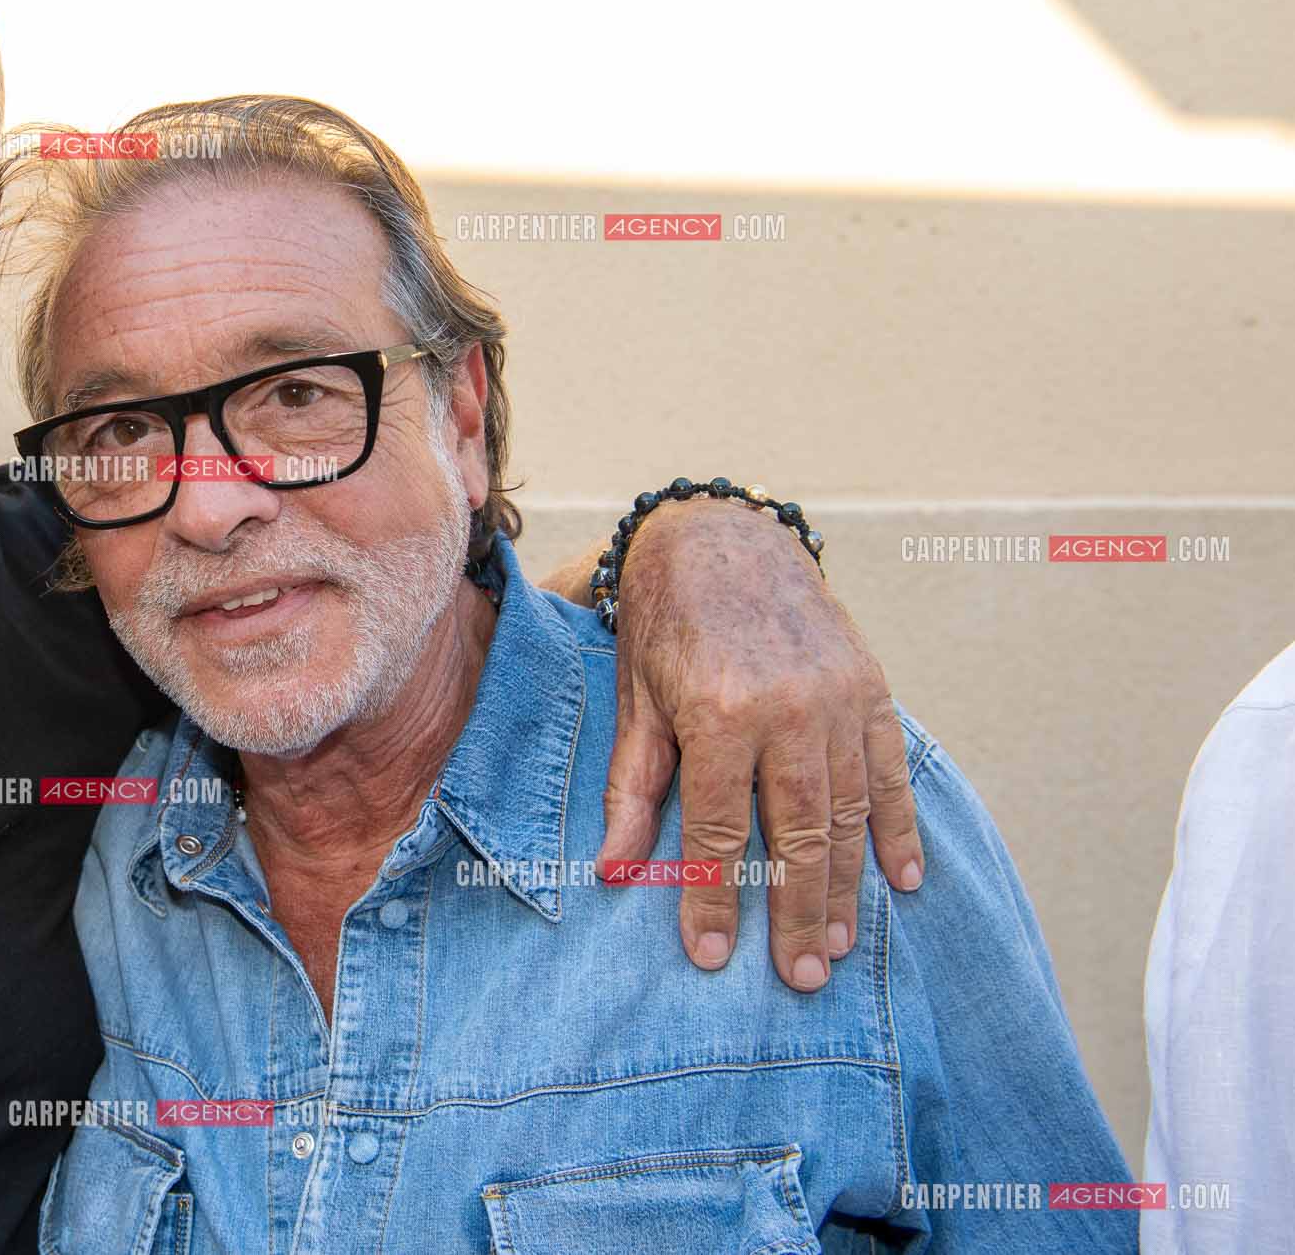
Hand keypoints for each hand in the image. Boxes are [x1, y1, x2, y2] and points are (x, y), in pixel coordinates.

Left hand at [597, 498, 922, 991]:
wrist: (723, 538)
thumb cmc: (665, 623)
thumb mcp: (634, 698)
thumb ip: (633, 785)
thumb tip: (615, 870)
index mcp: (720, 713)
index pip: (719, 829)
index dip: (713, 898)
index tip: (712, 958)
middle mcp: (787, 710)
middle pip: (799, 833)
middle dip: (795, 912)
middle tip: (801, 979)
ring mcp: (836, 699)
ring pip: (851, 813)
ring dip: (847, 887)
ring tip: (836, 949)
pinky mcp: (869, 688)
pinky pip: (889, 772)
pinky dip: (899, 829)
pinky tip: (902, 882)